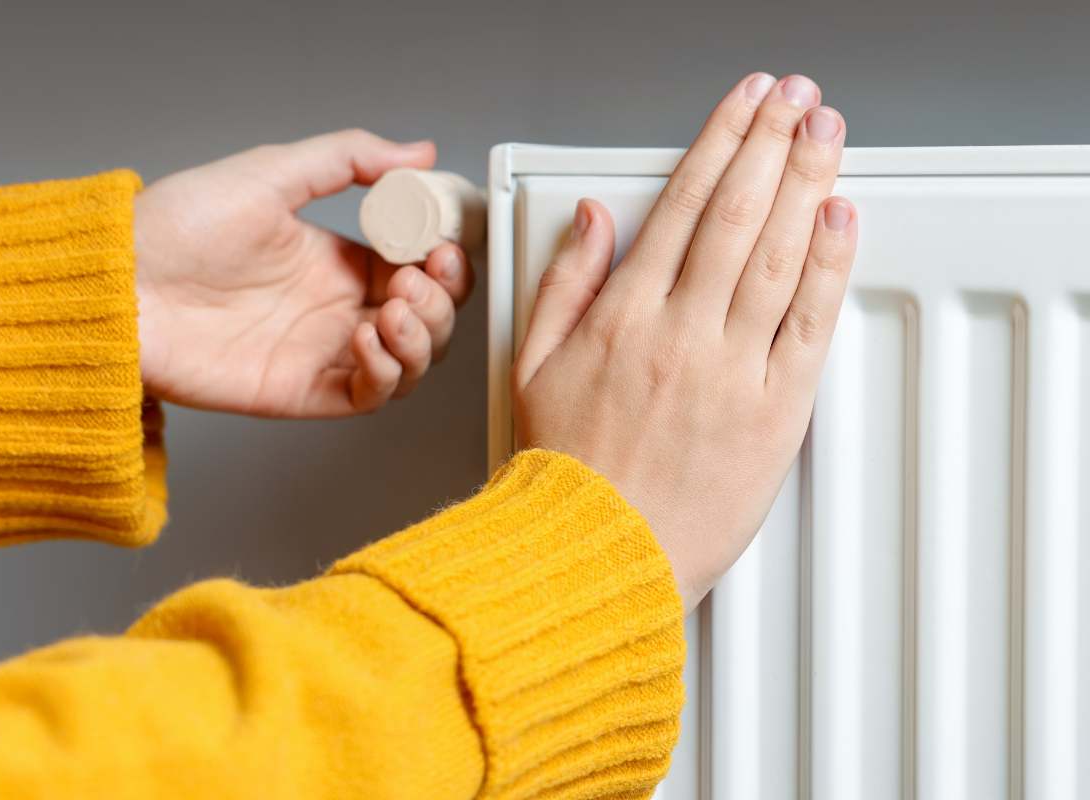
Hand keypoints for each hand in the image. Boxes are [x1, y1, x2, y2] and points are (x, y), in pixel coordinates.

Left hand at [133, 129, 474, 416]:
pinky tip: (364, 338)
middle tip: (416, 279)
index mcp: (337, 261)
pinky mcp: (303, 391)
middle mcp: (336, 309)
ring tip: (394, 309)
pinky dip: (386, 372)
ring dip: (421, 338)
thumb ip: (348, 159)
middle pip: (426, 320)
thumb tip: (417, 153)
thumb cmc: (176, 228)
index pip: (418, 269)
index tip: (441, 244)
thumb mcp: (270, 174)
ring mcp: (322, 352)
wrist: (118, 284)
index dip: (442, 261)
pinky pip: (370, 396)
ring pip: (410, 362)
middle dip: (439, 302)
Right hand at [513, 74, 855, 605]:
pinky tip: (840, 218)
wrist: (596, 557)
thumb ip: (565, 283)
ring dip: (807, 183)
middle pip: (737, 214)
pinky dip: (828, 265)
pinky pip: (808, 324)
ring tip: (827, 133)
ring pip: (777, 255)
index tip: (745, 105)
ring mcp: (731, 371)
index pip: (681, 205)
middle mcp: (680, 332)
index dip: (720, 142)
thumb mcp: (533, 366)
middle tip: (799, 99)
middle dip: (772, 143)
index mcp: (623, 317)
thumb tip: (589, 219)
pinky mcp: (774, 414)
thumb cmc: (565, 473)